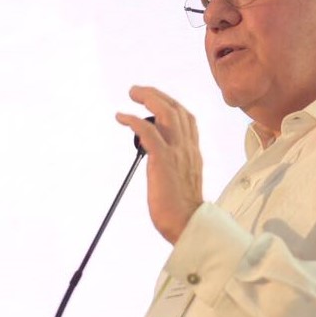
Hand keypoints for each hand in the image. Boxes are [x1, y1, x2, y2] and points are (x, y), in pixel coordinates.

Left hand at [116, 86, 203, 243]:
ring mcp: (176, 152)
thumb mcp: (184, 180)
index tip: (157, 100)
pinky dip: (134, 120)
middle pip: (176, 109)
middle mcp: (187, 148)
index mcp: (193, 153)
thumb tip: (159, 163)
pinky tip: (122, 117)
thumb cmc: (183, 210)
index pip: (187, 119)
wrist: (187, 224)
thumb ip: (176, 166)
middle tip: (138, 91)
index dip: (172, 105)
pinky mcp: (162, 160)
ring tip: (132, 94)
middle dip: (157, 95)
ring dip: (148, 98)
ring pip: (166, 113)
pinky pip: (148, 132)